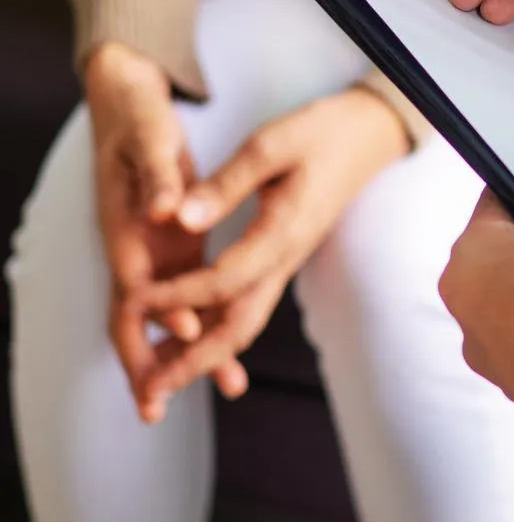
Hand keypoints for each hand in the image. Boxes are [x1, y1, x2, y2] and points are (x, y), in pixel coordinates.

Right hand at [85, 42, 245, 422]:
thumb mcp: (150, 135)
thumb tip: (165, 212)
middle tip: (158, 406)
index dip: (160, 311)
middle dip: (149, 359)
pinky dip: (200, 320)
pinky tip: (225, 341)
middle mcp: (135, 244)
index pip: (136, 280)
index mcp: (126, 223)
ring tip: (221, 384)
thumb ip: (158, 175)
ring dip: (183, 350)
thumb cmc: (138, 116)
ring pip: (164, 311)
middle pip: (136, 314)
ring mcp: (152, 247)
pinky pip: (183, 292)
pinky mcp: (171, 242)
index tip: (190, 334)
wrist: (125, 98)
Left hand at [137, 88, 408, 409]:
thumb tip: (181, 220)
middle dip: (194, 360)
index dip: (178, 296)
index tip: (137, 300)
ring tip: (162, 377)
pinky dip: (218, 328)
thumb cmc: (321, 133)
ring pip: (245, 322)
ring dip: (204, 354)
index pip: (225, 280)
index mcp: (283, 231)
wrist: (368, 137)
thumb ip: (226, 184)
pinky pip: (249, 303)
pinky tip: (192, 334)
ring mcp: (287, 260)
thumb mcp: (270, 144)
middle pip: (240, 325)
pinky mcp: (283, 255)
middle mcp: (286, 257)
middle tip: (152, 388)